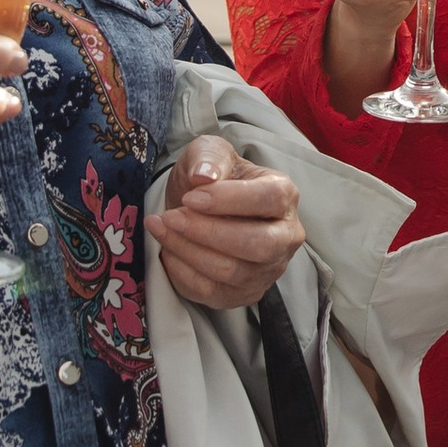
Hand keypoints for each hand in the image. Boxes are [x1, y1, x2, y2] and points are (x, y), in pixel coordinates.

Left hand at [145, 134, 303, 306]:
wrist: (201, 205)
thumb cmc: (212, 177)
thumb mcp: (210, 152)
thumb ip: (208, 157)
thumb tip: (203, 176)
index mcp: (285, 194)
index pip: (269, 199)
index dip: (229, 200)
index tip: (191, 197)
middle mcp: (286, 236)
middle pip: (257, 245)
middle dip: (207, 233)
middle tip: (171, 217)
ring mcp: (268, 269)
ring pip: (231, 272)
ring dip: (188, 251)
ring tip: (161, 228)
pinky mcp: (245, 293)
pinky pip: (212, 292)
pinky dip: (183, 273)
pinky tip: (168, 251)